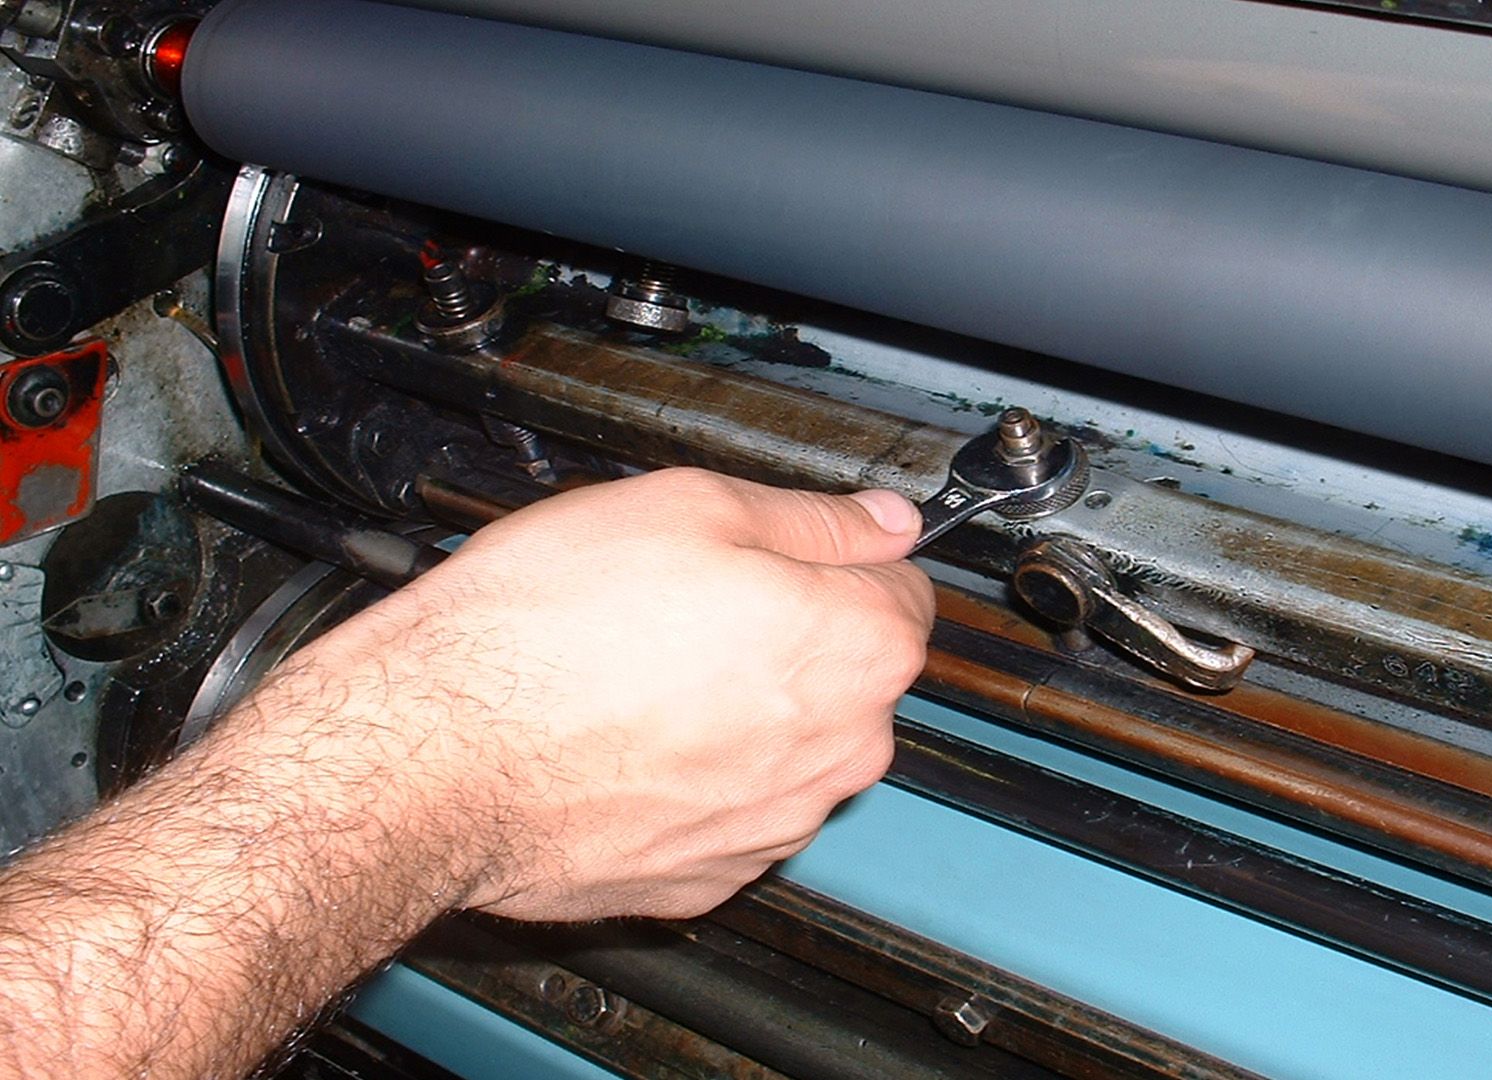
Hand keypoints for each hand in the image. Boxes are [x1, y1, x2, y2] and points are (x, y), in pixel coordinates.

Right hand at [282, 468, 933, 920]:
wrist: (437, 757)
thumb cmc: (546, 630)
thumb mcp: (690, 506)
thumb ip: (812, 518)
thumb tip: (882, 520)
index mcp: (857, 648)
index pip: (905, 590)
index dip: (839, 561)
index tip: (785, 557)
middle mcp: (840, 750)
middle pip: (850, 674)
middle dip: (792, 638)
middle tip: (689, 606)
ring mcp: (778, 824)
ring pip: (790, 745)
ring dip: (742, 712)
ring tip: (641, 674)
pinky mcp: (710, 876)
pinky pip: (729, 809)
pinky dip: (694, 779)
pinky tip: (623, 741)